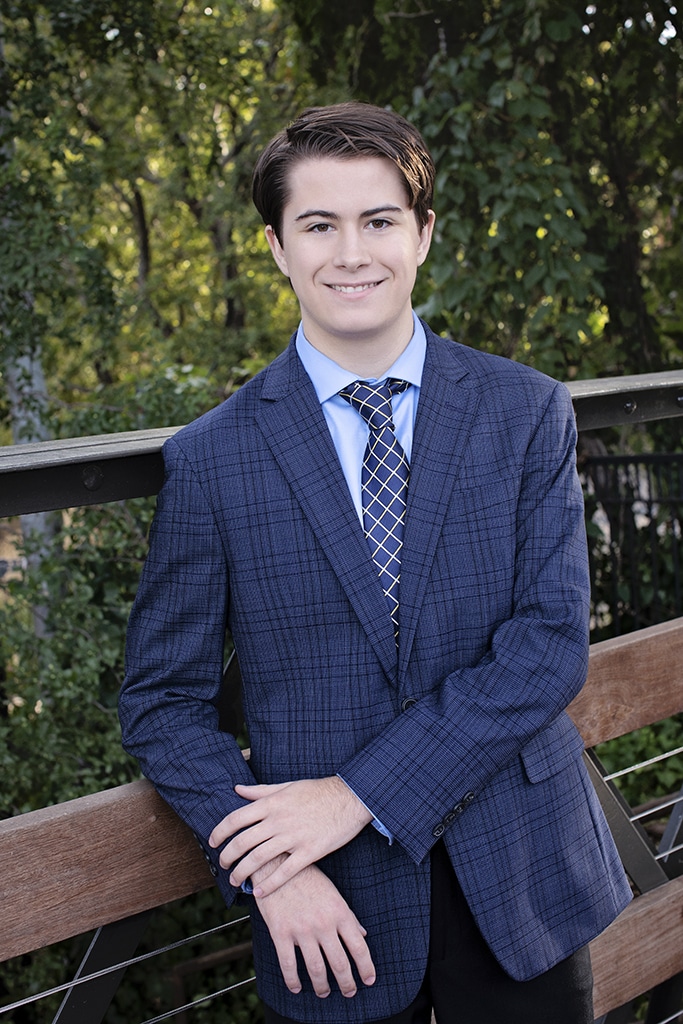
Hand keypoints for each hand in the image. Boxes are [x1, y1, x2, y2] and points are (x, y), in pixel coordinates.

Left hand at [209, 776, 371, 895]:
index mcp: (271, 803)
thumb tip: (238, 790)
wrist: (350, 797)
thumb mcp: (287, 786)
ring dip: (242, 872)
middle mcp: (278, 820)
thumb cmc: (317, 791)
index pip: (236, 818)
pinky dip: (269, 884)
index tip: (212, 841)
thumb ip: (261, 791)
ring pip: (259, 859)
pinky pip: (284, 872)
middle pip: (243, 842)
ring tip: (235, 880)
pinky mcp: (309, 852)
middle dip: (227, 856)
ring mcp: (293, 837)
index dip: (220, 832)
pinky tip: (258, 891)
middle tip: (223, 864)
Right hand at [254, 859, 375, 998]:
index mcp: (339, 912)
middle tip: (349, 992)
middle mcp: (323, 923)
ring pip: (316, 969)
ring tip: (325, 992)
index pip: (359, 947)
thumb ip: (348, 916)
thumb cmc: (308, 878)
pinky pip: (288, 965)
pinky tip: (297, 988)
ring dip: (322, 986)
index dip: (366, 968)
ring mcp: (301, 929)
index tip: (369, 980)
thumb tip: (362, 935)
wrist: (277, 864)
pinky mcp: (280, 932)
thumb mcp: (333, 893)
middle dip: (347, 983)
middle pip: (340, 963)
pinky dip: (293, 981)